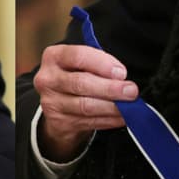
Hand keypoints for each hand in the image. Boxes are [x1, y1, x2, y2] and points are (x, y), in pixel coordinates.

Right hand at [32, 44, 135, 161]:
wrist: (58, 104)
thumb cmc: (76, 76)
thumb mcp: (82, 63)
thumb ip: (99, 65)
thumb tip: (121, 77)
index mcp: (54, 56)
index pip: (78, 56)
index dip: (102, 64)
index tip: (121, 72)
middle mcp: (47, 79)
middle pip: (81, 83)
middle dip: (110, 88)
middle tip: (131, 91)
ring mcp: (51, 102)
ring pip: (86, 106)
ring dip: (112, 107)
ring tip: (129, 106)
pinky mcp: (59, 122)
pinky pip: (89, 122)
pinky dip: (109, 120)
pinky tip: (122, 117)